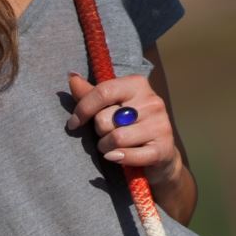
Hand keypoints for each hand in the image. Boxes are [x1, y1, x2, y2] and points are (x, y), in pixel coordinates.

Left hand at [66, 70, 177, 186]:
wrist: (160, 154)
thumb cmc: (131, 127)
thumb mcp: (113, 106)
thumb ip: (92, 94)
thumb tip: (72, 77)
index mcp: (138, 84)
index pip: (103, 92)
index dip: (83, 109)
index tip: (73, 124)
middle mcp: (152, 101)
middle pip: (105, 119)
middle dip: (99, 132)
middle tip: (106, 135)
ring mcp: (159, 124)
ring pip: (116, 139)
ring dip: (106, 148)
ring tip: (111, 148)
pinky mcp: (162, 148)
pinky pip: (129, 155)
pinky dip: (118, 159)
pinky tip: (116, 158)